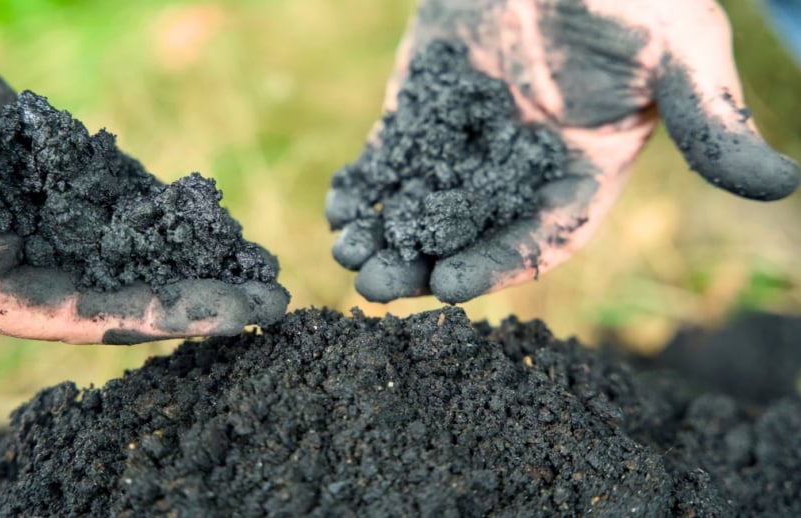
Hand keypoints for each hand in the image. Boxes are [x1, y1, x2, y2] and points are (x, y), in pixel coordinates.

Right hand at [0, 1, 286, 355]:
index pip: (86, 318)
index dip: (159, 319)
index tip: (231, 321)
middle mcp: (27, 257)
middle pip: (127, 288)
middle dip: (200, 296)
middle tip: (274, 301)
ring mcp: (51, 213)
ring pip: (137, 245)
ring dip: (197, 256)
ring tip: (263, 263)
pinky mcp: (64, 169)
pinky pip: (125, 194)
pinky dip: (171, 206)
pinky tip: (220, 216)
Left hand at [327, 0, 800, 302]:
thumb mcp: (680, 48)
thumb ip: (712, 119)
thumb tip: (781, 183)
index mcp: (582, 171)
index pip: (539, 236)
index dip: (497, 262)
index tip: (450, 284)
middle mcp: (520, 168)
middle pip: (469, 232)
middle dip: (422, 262)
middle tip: (376, 286)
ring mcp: (467, 139)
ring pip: (422, 202)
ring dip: (386, 233)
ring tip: (348, 254)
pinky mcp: (424, 107)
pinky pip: (391, 155)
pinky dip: (365, 181)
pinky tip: (339, 205)